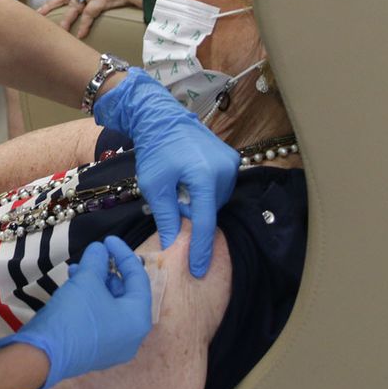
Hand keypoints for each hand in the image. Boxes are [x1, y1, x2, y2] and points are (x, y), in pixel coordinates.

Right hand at [0, 237, 151, 388]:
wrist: (42, 356)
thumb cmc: (74, 315)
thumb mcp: (87, 280)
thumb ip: (97, 260)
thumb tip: (100, 250)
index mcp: (138, 319)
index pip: (138, 279)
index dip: (123, 255)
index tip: (108, 240)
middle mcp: (132, 336)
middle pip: (125, 294)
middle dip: (108, 271)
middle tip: (93, 256)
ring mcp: (113, 347)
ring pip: (110, 306)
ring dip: (95, 284)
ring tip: (76, 270)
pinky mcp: (95, 351)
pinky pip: (100, 319)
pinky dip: (90, 301)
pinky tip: (72, 288)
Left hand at [36, 0, 146, 38]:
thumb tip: (86, 11)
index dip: (53, 1)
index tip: (41, 10)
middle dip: (50, 5)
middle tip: (38, 15)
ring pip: (74, 6)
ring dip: (66, 19)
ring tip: (59, 31)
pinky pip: (90, 13)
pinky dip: (84, 24)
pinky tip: (81, 34)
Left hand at [91, 69, 237, 276]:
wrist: (163, 118)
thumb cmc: (155, 151)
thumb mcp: (155, 186)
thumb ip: (167, 217)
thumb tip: (172, 247)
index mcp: (204, 176)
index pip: (204, 222)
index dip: (200, 249)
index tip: (197, 270)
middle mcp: (225, 169)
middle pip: (210, 210)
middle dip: (191, 214)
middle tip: (172, 199)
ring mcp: (232, 163)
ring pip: (216, 201)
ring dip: (199, 202)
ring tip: (179, 185)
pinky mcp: (232, 159)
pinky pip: (220, 187)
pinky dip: (205, 191)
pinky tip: (189, 180)